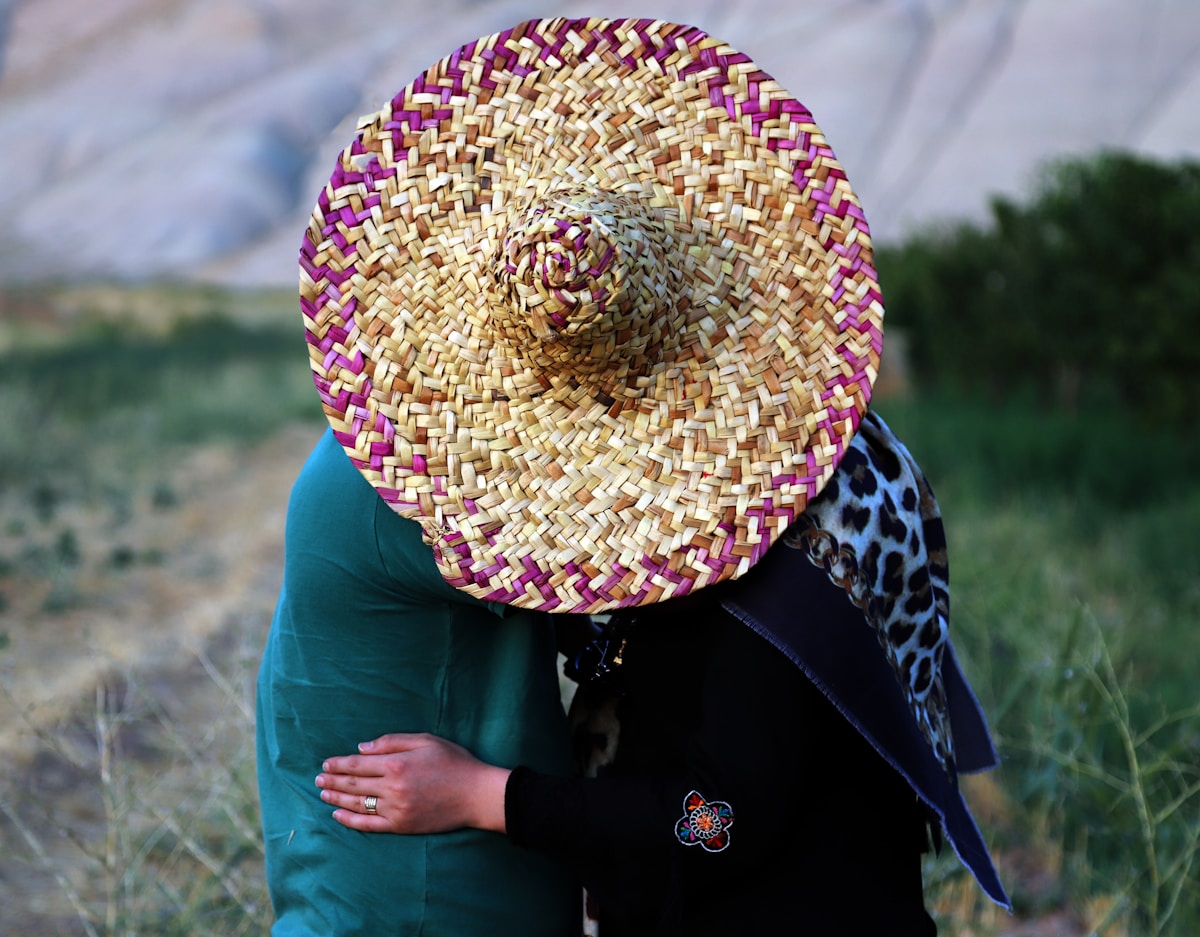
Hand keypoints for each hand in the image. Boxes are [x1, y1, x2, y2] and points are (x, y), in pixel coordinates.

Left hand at [315, 733, 509, 834]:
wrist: (476, 794)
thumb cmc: (455, 762)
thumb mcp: (426, 741)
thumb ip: (392, 741)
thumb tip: (362, 748)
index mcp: (396, 763)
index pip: (358, 764)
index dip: (339, 763)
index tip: (325, 763)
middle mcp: (392, 787)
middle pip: (353, 783)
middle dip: (333, 779)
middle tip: (317, 778)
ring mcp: (395, 809)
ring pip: (357, 803)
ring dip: (337, 798)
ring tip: (322, 793)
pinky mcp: (401, 826)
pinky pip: (369, 824)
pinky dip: (350, 820)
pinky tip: (338, 815)